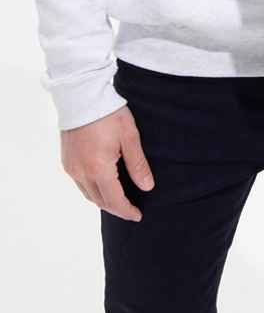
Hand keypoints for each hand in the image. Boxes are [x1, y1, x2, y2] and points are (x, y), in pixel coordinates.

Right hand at [60, 105, 154, 220]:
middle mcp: (81, 172)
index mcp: (98, 168)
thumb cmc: (109, 114)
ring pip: (88, 194)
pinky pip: (80, 184)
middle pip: (99, 201)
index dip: (126, 210)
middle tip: (131, 210)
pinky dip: (93, 190)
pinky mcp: (66, 161)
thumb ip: (138, 164)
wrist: (83, 96)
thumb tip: (147, 187)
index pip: (114, 200)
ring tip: (119, 200)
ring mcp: (71, 167)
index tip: (137, 215)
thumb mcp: (130, 137)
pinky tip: (103, 185)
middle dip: (116, 208)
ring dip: (103, 200)